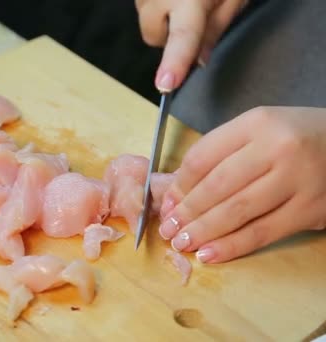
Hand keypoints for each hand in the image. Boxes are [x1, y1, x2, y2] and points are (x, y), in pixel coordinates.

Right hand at [135, 0, 247, 91]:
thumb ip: (216, 27)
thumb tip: (200, 61)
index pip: (182, 35)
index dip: (174, 62)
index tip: (166, 84)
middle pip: (153, 35)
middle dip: (170, 36)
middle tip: (195, 17)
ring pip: (146, 20)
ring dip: (163, 18)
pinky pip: (144, 5)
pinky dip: (158, 5)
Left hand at [158, 106, 325, 262]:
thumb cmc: (295, 137)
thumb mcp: (258, 130)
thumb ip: (220, 154)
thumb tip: (178, 193)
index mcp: (257, 123)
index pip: (203, 157)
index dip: (179, 185)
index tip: (166, 203)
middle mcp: (277, 149)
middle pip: (217, 186)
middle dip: (186, 212)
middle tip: (168, 229)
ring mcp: (297, 180)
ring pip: (237, 212)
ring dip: (203, 231)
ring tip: (182, 243)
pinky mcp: (311, 209)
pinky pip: (263, 233)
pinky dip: (232, 246)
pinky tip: (210, 254)